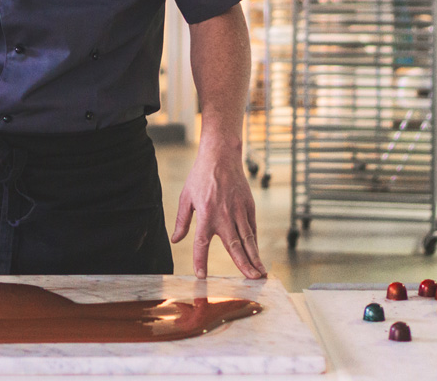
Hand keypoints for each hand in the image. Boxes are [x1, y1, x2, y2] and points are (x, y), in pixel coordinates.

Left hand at [170, 141, 265, 279]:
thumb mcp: (186, 197)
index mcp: (206, 215)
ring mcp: (239, 211)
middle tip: (252, 281)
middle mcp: (224, 216)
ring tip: (260, 274)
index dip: (200, 261)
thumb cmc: (200, 176)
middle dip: (243, 265)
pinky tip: (256, 255)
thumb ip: (182, 221)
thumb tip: (176, 240)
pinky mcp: (248, 206)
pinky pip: (252, 229)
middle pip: (234, 246)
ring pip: (248, 239)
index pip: (202, 244)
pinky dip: (254, 243)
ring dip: (254, 258)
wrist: (221, 156)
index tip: (201, 276)